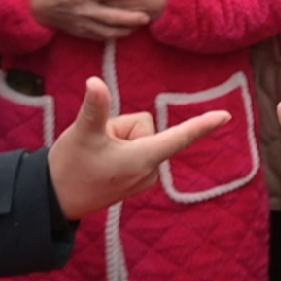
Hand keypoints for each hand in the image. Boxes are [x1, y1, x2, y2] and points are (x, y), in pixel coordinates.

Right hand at [30, 0, 150, 40]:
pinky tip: (125, 32)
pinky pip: (100, 36)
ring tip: (139, 26)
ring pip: (107, 30)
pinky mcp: (82, 32)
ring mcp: (83, 24)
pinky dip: (114, 35)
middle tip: (146, 16)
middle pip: (110, 16)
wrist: (40, 8)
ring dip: (125, 30)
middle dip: (129, 17)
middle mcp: (84, 10)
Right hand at [48, 77, 229, 219]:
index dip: (203, 125)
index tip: (226, 117)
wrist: (54, 199)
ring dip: (117, 139)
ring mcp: (144, 176)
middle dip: (121, 128)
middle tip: (98, 147)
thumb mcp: (82, 133)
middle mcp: (150, 170)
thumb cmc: (70, 167)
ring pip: (138, 136)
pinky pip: (133, 148)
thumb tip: (95, 81)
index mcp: (144, 159)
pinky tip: (101, 163)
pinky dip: (118, 149)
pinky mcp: (136, 179)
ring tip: (97, 156)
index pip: (180, 137)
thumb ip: (95, 107)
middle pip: (145, 126)